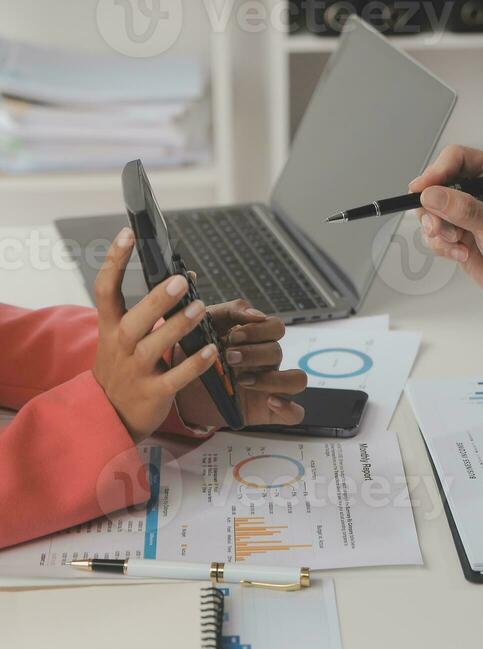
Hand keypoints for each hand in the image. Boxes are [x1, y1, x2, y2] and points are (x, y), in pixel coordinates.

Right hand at [93, 228, 220, 443]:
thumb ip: (151, 310)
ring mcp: (135, 371)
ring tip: (199, 308)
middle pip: (135, 319)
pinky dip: (194, 364)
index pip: (105, 288)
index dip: (116, 260)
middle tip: (179, 280)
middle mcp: (120, 346)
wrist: (109, 415)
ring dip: (179, 326)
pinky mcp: (153, 393)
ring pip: (156, 346)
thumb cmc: (123, 367)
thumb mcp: (124, 336)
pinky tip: (211, 350)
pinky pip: (176, 377)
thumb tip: (184, 277)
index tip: (129, 233)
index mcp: (110, 327)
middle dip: (157, 299)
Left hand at [175, 300, 306, 427]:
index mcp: (254, 340)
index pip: (275, 327)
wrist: (174, 389)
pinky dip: (289, 407)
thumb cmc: (192, 354)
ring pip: (296, 380)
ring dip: (274, 379)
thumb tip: (256, 313)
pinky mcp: (266, 411)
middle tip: (229, 358)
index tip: (233, 336)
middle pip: (278, 352)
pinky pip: (295, 413)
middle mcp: (265, 362)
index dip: (259, 330)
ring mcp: (269, 387)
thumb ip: (229, 311)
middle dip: (253, 354)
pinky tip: (270, 401)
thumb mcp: (203, 326)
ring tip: (243, 381)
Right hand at [410, 145, 482, 323]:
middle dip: (433, 209)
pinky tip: (462, 253)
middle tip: (439, 225)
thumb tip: (432, 195)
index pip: (455, 159)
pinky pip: (432, 233)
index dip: (436, 172)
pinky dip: (442, 246)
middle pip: (434, 184)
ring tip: (458, 242)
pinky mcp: (454, 232)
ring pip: (429, 211)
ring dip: (438, 231)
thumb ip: (464, 209)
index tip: (423, 190)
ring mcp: (462, 212)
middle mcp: (475, 189)